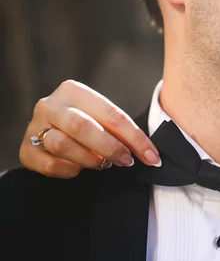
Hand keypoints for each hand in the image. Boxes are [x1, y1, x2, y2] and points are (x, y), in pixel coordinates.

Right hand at [19, 80, 160, 177]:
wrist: (50, 132)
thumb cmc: (86, 125)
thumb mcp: (102, 119)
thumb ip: (120, 130)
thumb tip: (150, 154)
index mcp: (73, 90)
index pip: (112, 115)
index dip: (136, 139)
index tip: (153, 158)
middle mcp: (50, 105)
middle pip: (84, 127)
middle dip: (111, 148)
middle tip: (126, 161)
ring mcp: (34, 126)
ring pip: (64, 145)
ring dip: (90, 160)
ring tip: (102, 164)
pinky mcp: (26, 150)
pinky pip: (50, 164)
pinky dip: (69, 170)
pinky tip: (78, 169)